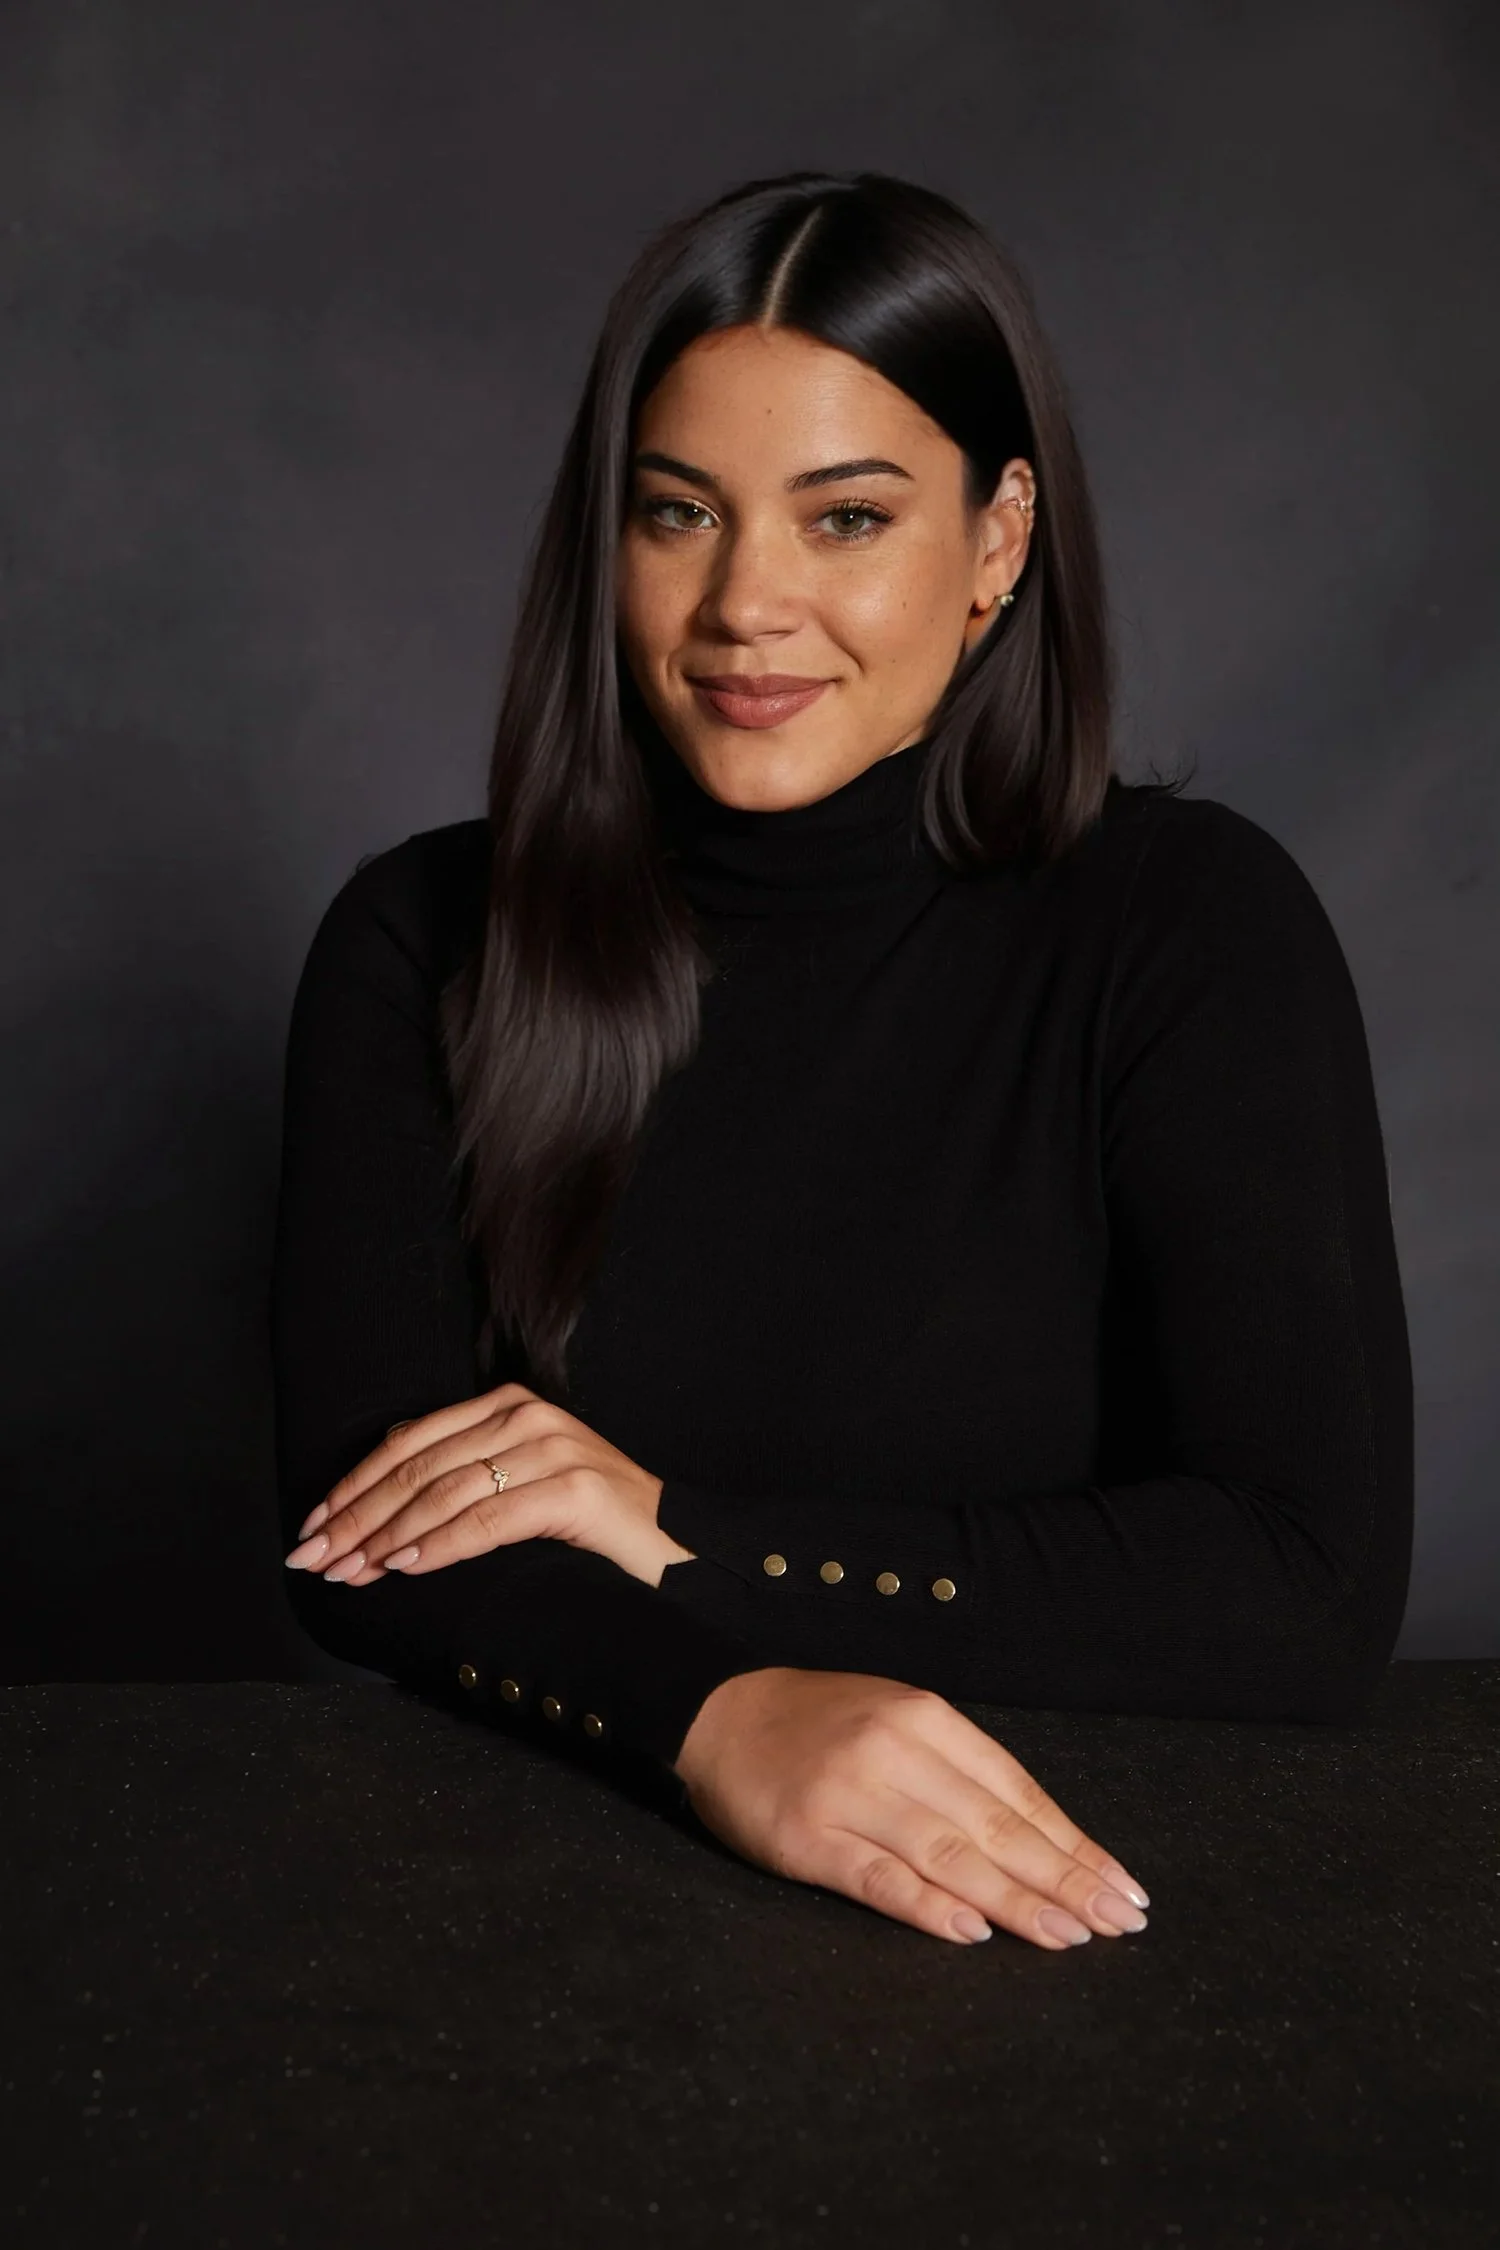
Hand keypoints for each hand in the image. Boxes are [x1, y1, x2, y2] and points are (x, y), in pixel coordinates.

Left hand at [282, 1382, 696, 1589]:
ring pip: (445, 1492)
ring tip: (349, 1570)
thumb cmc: (594, 1530)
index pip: (410, 1442)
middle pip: (418, 1467)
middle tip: (313, 1556)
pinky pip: (488, 1519)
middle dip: (356, 1516)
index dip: (354, 1484)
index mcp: (510, 1406)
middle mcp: (527, 1417)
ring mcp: (553, 1449)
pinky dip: (440, 1544)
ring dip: (386, 1536)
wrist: (678, 1548)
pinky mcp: (574, 1490)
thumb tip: (380, 1505)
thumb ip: (465, 1479)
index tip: (313, 1525)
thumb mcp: (523, 1487)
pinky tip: (405, 1566)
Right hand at [673, 1667, 1152, 1950]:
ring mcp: (848, 1794)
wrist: (717, 1711)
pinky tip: (971, 1932)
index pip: (1016, 1790)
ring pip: (948, 1854)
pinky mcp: (805, 1837)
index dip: (1073, 1843)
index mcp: (923, 1717)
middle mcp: (893, 1751)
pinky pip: (877, 1877)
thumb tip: (1041, 1838)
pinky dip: (926, 1906)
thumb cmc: (819, 1724)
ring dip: (1015, 1900)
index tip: (1122, 1885)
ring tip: (1068, 1935)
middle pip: (994, 1825)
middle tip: (1118, 1920)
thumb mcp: (895, 1718)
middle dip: (1064, 1879)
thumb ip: (958, 1769)